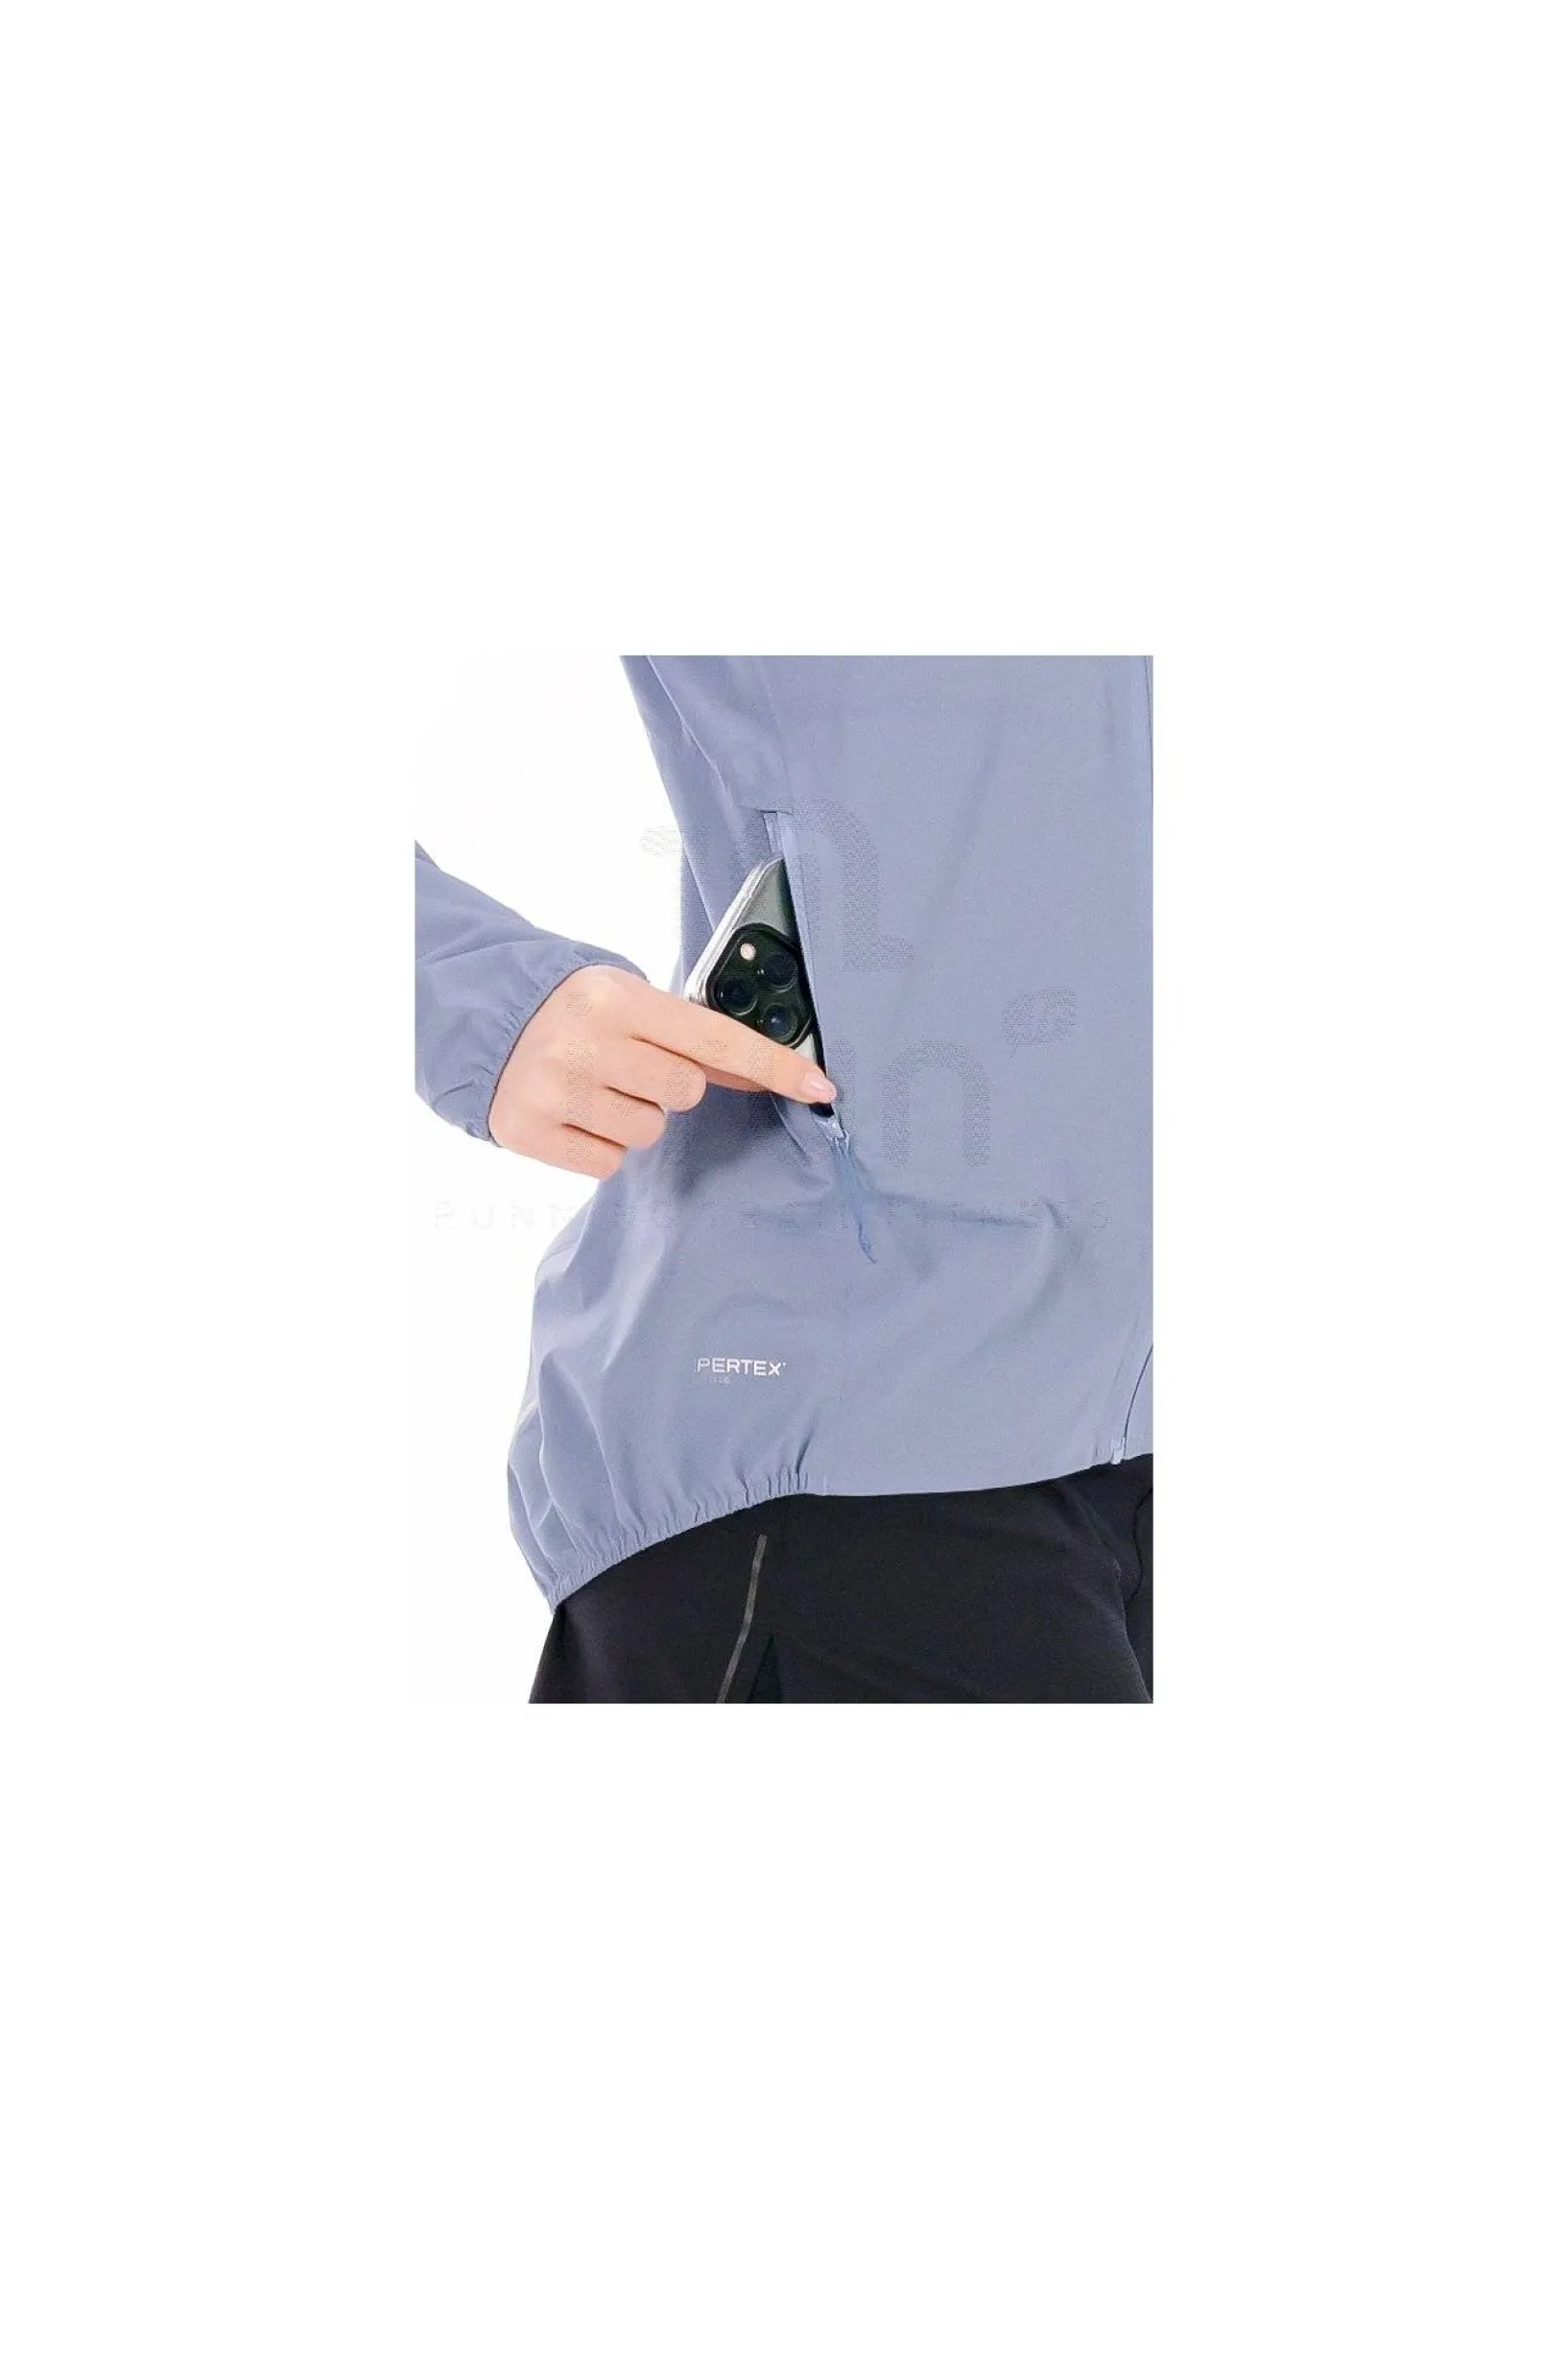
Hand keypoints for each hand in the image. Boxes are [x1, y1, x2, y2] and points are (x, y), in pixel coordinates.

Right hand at [488, 963, 835, 1177]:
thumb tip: (762, 1074)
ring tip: (596, 1089)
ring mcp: (555, 1091)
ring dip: (634, 1117)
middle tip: (630, 1066)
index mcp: (616, 999)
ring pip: (648, 1132)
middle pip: (685, 1093)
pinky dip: (601, 1145)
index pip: (714, 1038)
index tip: (821, 1087)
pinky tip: (575, 1114)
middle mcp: (586, 1044)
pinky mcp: (529, 1133)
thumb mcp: (626, 1001)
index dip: (772, 1065)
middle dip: (669, 1085)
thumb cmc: (570, 1010)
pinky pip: (608, 1163)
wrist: (478, 1020)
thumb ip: (688, 1037)